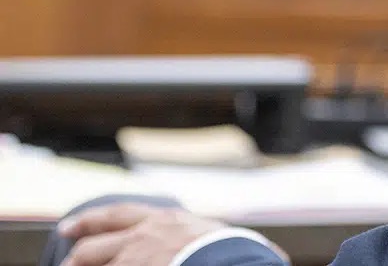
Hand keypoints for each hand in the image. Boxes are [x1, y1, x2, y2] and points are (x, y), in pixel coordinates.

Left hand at [58, 204, 286, 265]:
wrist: (231, 259)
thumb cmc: (233, 251)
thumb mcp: (213, 236)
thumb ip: (198, 235)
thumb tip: (219, 242)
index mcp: (164, 221)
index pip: (119, 215)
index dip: (91, 221)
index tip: (68, 226)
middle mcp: (144, 237)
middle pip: (97, 244)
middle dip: (77, 254)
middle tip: (65, 262)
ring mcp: (136, 260)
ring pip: (96, 265)